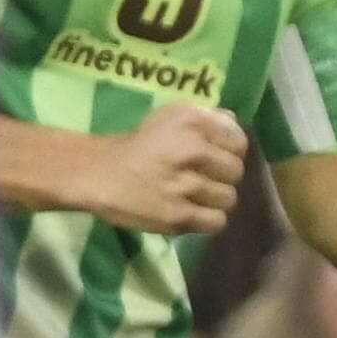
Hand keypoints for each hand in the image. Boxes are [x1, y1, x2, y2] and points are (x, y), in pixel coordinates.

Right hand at [88, 98, 247, 234]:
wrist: (97, 173)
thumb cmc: (139, 144)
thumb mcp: (170, 116)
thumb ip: (207, 117)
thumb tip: (234, 122)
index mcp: (193, 121)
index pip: (239, 142)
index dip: (230, 152)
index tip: (214, 157)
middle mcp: (192, 150)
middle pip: (236, 172)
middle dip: (221, 176)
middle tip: (201, 177)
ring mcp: (185, 185)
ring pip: (229, 198)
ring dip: (214, 199)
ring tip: (193, 196)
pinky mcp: (178, 216)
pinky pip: (216, 221)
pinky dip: (207, 219)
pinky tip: (192, 212)